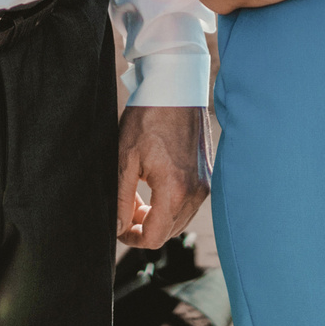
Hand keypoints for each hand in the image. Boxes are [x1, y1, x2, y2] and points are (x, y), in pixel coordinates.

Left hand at [117, 105, 208, 246]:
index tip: (118, 226)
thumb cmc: (148, 118)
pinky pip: (188, 203)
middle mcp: (195, 192)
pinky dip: (170, 203)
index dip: (131, 238)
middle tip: (125, 204)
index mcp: (174, 191)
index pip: (154, 237)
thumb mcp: (126, 159)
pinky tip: (154, 183)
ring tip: (138, 193)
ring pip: (178, 220)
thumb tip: (118, 227)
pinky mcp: (206, 174)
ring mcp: (204, 184)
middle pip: (168, 232)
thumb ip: (121, 199)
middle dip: (143, 226)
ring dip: (157, 216)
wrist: (175, 87)